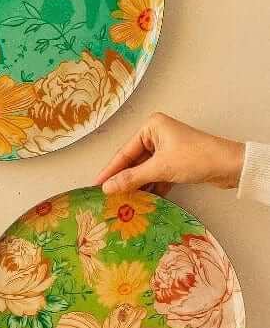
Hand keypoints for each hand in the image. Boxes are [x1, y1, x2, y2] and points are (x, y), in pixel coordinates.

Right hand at [96, 113, 244, 195]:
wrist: (231, 166)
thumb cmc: (197, 158)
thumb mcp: (160, 169)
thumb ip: (131, 178)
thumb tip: (107, 188)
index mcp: (151, 127)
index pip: (124, 152)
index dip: (110, 170)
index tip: (96, 185)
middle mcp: (157, 135)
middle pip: (134, 162)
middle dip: (124, 179)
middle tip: (108, 196)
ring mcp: (167, 148)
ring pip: (145, 170)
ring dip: (137, 185)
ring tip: (123, 201)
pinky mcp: (176, 162)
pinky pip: (156, 175)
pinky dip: (151, 187)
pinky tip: (143, 200)